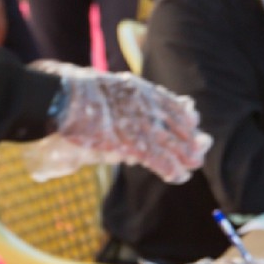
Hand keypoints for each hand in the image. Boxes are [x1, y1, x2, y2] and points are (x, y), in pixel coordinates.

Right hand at [36, 64, 210, 182]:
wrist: (63, 97)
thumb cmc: (73, 92)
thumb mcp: (101, 86)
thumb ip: (116, 97)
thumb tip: (117, 108)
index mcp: (139, 89)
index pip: (169, 103)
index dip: (183, 115)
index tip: (192, 122)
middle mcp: (145, 105)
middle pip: (176, 124)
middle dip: (189, 138)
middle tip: (199, 150)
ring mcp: (140, 124)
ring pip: (172, 143)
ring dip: (185, 156)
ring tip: (193, 166)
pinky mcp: (132, 143)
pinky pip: (158, 159)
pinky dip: (171, 169)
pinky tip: (179, 177)